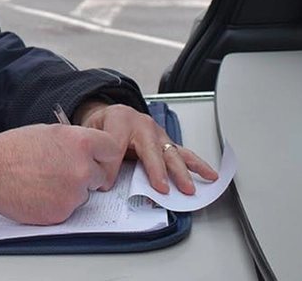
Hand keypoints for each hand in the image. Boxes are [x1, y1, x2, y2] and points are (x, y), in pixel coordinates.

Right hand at [0, 124, 123, 224]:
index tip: (99, 160)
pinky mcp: (62, 213)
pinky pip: (69, 209)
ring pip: (84, 194)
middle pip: (101, 176)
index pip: (112, 150)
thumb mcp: (50, 131)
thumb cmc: (14, 150)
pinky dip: (58, 203)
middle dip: (87, 175)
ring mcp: (73, 193)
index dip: (104, 156)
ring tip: (45, 180)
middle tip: (63, 171)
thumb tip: (88, 150)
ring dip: (71, 190)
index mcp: (81, 143)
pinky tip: (40, 193)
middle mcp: (82, 168)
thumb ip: (75, 141)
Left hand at [74, 102, 218, 194]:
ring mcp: (158, 134)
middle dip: (157, 170)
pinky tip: (209, 174)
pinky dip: (197, 165)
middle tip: (161, 188)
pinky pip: (184, 154)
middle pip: (152, 150)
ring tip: (188, 187)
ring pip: (171, 153)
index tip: (107, 185)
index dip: (112, 168)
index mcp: (121, 119)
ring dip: (180, 172)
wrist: (111, 112)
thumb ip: (95, 151)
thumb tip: (101, 179)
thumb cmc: (103, 124)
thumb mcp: (91, 132)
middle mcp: (143, 125)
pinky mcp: (167, 143)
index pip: (117, 147)